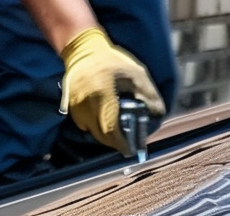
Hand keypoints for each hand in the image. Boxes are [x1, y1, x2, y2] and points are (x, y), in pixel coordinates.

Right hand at [59, 28, 166, 155]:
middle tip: (129, 143)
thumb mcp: (136, 73)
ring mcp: (77, 108)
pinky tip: (106, 121)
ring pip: (94, 133)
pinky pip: (86, 126)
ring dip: (107, 137)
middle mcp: (87, 105)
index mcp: (103, 95)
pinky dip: (97, 128)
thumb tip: (157, 114)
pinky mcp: (71, 109)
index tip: (132, 150)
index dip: (122, 143)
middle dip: (117, 142)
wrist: (82, 51)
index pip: (111, 129)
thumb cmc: (112, 61)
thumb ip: (149, 95)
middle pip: (102, 135)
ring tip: (119, 133)